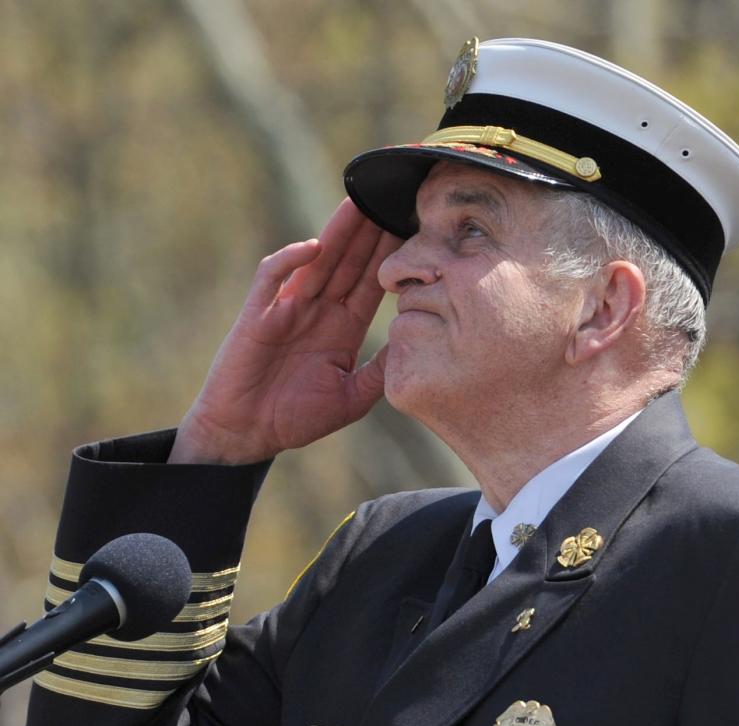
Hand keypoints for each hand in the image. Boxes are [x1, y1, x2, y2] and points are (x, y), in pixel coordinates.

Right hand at [169, 199, 402, 464]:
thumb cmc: (296, 419)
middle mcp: (318, 311)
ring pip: (318, 261)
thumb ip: (381, 371)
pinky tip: (313, 247)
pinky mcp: (259, 315)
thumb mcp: (352, 398)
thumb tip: (414, 343)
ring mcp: (288, 309)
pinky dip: (290, 261)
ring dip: (338, 233)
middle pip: (349, 262)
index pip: (371, 283)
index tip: (415, 230)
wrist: (246, 435)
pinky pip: (273, 279)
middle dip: (370, 232)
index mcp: (343, 328)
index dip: (391, 256)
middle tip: (393, 199)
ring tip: (360, 203)